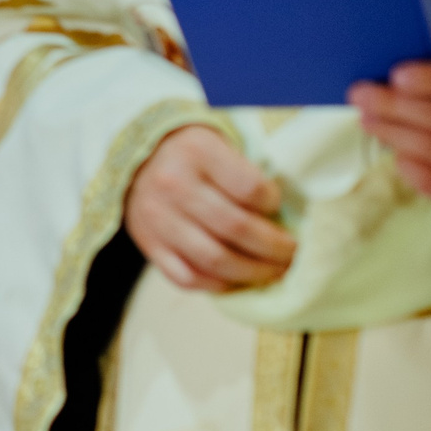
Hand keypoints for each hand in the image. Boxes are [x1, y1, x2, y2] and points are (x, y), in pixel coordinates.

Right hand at [123, 123, 296, 291]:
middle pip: (236, 227)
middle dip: (274, 248)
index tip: (278, 208)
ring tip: (273, 272)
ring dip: (252, 272)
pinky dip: (217, 284)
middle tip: (292, 254)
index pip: (251, 188)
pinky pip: (187, 277)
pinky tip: (236, 279)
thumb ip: (248, 176)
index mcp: (197, 152)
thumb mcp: (219, 146)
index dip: (274, 203)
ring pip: (214, 259)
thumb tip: (283, 222)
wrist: (138, 161)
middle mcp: (173, 184)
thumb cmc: (192, 156)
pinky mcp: (148, 244)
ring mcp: (157, 217)